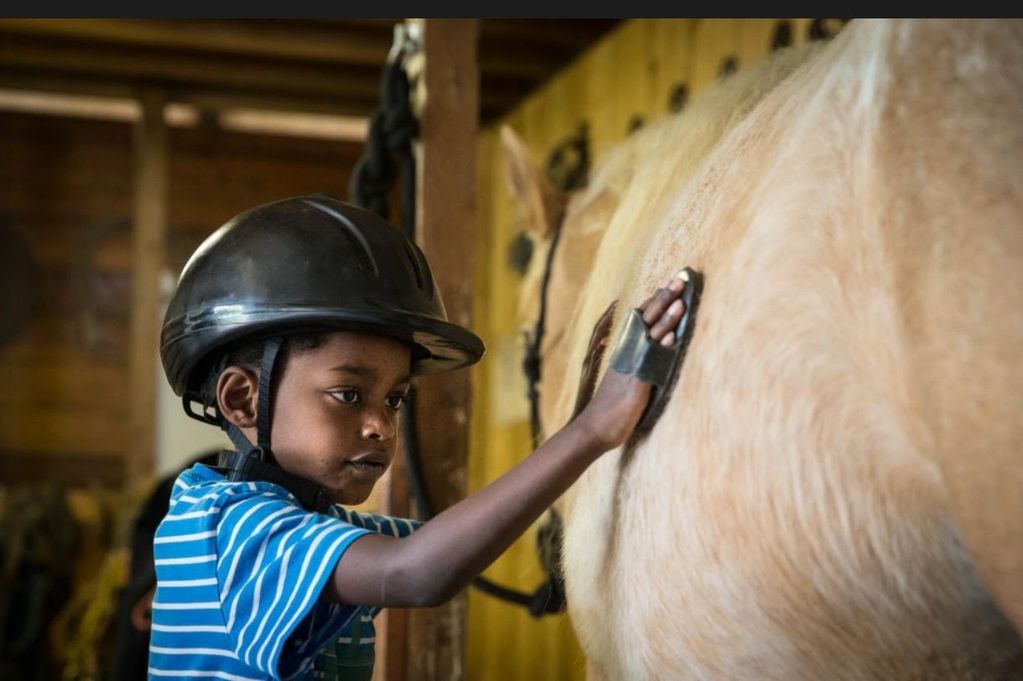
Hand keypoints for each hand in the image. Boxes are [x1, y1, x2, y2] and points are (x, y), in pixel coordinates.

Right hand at [574, 273, 687, 450]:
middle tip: (680, 279)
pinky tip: (672, 337)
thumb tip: (662, 344)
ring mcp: (632, 367)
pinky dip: (661, 348)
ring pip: (651, 337)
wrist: (596, 427)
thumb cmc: (613, 406)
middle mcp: (628, 353)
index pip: (642, 318)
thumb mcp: (628, 376)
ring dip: (666, 319)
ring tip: (680, 301)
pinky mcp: (637, 384)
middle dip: (664, 299)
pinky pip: (650, 362)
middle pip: (647, 320)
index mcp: (627, 350)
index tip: (670, 283)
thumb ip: (641, 360)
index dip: (656, 300)